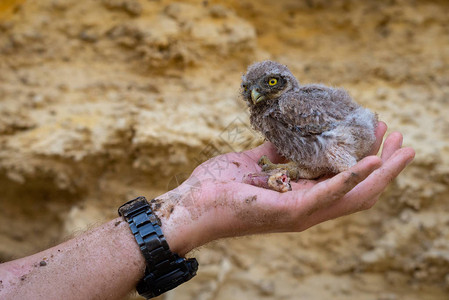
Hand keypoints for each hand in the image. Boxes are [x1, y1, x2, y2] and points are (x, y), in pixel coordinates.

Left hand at [155, 122, 414, 255]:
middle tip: (403, 139)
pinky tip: (370, 161)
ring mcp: (300, 213)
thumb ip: (274, 155)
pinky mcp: (289, 211)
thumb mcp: (252, 164)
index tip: (380, 135)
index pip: (344, 183)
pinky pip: (328, 193)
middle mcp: (306, 209)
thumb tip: (288, 140)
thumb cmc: (217, 187)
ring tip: (399, 146)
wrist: (190, 205)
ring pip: (354, 195)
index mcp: (298, 197)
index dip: (367, 162)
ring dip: (379, 170)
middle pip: (359, 191)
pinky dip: (352, 177)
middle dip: (385, 166)